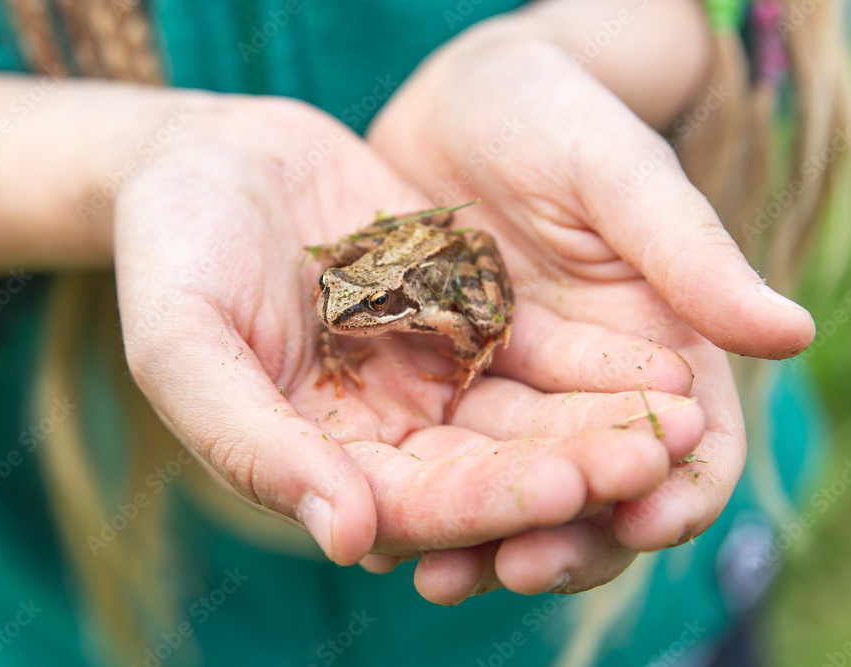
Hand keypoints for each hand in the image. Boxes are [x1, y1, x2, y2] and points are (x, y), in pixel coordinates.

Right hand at [112, 96, 706, 569]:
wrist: (205, 157)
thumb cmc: (169, 251)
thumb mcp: (181, 344)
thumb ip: (251, 444)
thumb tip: (347, 541)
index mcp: (321, 461)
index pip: (417, 505)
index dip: (490, 502)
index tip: (566, 489)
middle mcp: (386, 433)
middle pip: (491, 467)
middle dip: (571, 467)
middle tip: (651, 456)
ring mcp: (430, 374)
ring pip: (528, 414)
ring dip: (601, 421)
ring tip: (680, 416)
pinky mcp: (465, 314)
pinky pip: (538, 345)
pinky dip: (595, 358)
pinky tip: (659, 361)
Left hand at [364, 24, 813, 600]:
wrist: (462, 99)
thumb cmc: (558, 114)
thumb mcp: (619, 174)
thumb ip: (690, 253)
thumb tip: (793, 334)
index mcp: (660, 345)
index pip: (690, 445)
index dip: (676, 490)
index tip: (642, 522)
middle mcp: (587, 385)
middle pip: (594, 488)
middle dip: (565, 535)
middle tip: (514, 568)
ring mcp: (510, 390)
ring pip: (510, 486)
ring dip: (481, 535)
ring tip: (435, 571)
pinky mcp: (439, 382)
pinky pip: (431, 452)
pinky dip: (414, 489)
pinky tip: (376, 516)